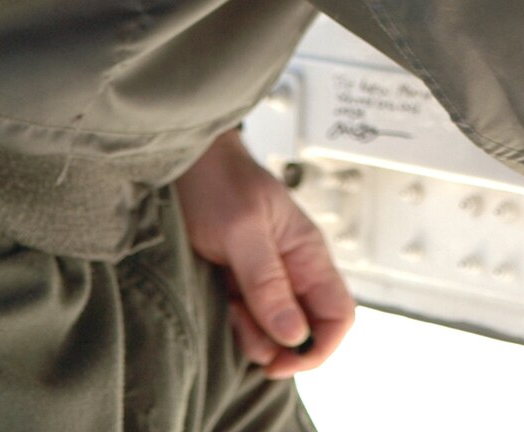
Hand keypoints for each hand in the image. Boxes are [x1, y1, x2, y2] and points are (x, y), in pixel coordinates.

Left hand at [175, 129, 355, 377]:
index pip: (339, 314)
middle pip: (306, 330)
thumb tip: (295, 335)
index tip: (282, 359)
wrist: (184, 165)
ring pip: (273, 333)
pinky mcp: (241, 286)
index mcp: (308, 253)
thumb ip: (268, 282)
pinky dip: (233, 326)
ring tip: (226, 307)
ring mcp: (267, 280)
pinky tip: (218, 304)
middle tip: (243, 331)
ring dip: (249, 335)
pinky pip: (248, 323)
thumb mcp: (242, 231)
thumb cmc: (218, 183)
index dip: (319, 346)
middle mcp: (294, 271)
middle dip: (277, 346)